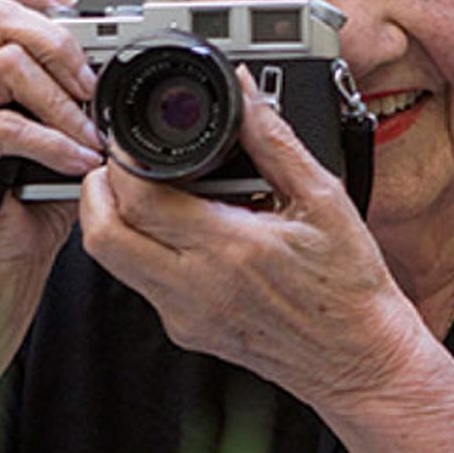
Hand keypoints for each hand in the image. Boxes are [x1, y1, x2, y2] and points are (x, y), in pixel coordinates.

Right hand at [0, 0, 102, 317]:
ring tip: (90, 137)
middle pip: (1, 12)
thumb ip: (74, 86)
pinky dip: (52, 143)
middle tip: (92, 89)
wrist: (3, 261)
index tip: (68, 3)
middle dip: (61, 44)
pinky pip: (4, 126)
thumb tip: (117, 58)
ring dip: (62, 101)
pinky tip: (75, 162)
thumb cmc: (33, 197)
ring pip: (8, 63)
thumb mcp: (63, 127)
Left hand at [79, 68, 420, 406]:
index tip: (131, 141)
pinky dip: (140, 248)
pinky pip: (140, 282)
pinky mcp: (185, 331)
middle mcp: (195, 288)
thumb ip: (274, 140)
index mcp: (229, 249)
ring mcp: (185, 315)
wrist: (357, 359)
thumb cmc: (347, 286)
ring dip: (112, 220)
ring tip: (144, 191)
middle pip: (102, 237)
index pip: (139, 202)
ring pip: (112, 263)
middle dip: (95, 191)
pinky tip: (176, 229)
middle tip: (118, 164)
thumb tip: (244, 93)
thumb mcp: (322, 199)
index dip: (121, 162)